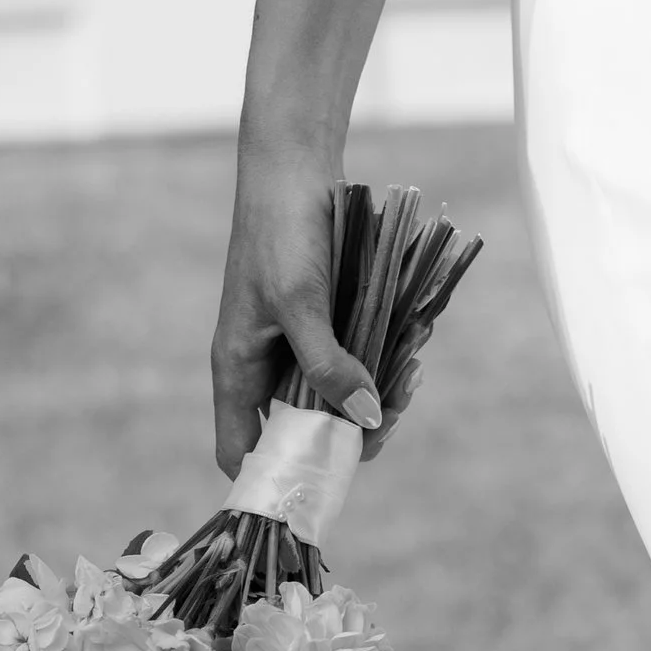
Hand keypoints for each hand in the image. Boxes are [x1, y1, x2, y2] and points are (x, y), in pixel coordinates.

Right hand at [210, 161, 382, 477]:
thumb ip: (329, 365)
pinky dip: (380, 367)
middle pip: (301, 433)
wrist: (294, 167)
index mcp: (238, 371)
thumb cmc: (281, 232)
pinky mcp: (324, 327)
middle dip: (348, 434)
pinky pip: (353, 365)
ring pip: (334, 401)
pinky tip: (411, 354)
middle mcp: (263, 368)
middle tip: (391, 416)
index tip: (322, 483)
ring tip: (411, 378)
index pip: (242, 451)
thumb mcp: (302, 303)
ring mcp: (294, 348)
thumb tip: (365, 422)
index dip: (274, 478)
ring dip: (374, 399)